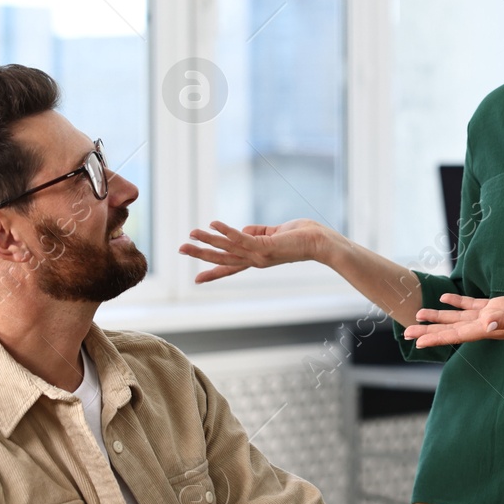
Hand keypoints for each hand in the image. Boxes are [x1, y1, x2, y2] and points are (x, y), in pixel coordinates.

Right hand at [179, 220, 331, 283]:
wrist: (321, 242)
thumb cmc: (303, 236)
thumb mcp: (275, 233)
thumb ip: (258, 232)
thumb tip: (243, 230)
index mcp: (257, 258)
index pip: (231, 266)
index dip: (214, 271)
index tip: (197, 278)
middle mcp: (256, 260)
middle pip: (223, 260)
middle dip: (201, 255)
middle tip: (181, 250)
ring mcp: (260, 255)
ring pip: (228, 249)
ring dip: (207, 241)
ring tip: (190, 235)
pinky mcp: (266, 245)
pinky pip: (241, 238)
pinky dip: (227, 232)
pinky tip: (213, 224)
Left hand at [402, 293, 503, 347]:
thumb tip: (488, 324)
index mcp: (489, 329)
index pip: (457, 334)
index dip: (436, 337)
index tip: (418, 342)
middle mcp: (485, 325)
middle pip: (451, 328)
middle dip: (429, 330)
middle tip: (407, 333)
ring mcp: (489, 315)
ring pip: (457, 316)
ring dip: (438, 316)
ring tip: (418, 314)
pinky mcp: (496, 305)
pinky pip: (470, 304)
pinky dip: (456, 301)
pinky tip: (444, 298)